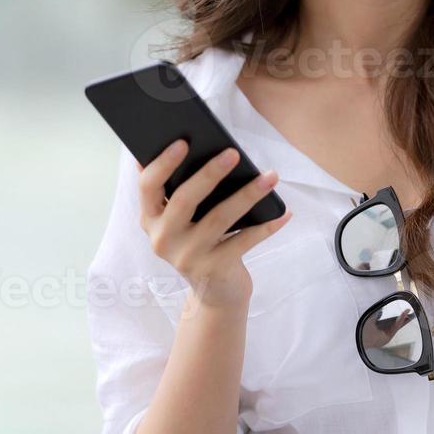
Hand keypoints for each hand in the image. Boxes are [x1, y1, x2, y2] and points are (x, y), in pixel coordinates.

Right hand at [135, 140, 293, 309]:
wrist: (215, 292)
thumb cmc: (201, 240)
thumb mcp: (184, 218)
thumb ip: (180, 187)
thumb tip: (184, 143)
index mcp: (151, 218)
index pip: (148, 186)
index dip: (163, 163)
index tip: (183, 141)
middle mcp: (163, 239)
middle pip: (184, 200)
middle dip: (210, 174)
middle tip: (233, 153)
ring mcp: (187, 256)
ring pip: (220, 218)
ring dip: (248, 194)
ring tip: (271, 176)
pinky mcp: (214, 269)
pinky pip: (244, 241)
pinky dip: (267, 226)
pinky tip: (284, 212)